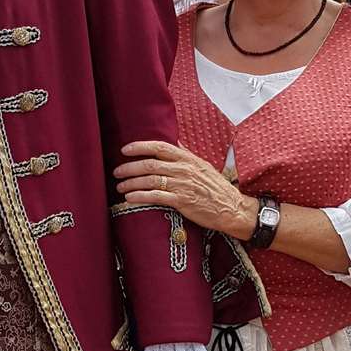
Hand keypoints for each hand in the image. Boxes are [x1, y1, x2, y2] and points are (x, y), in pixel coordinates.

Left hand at [116, 140, 256, 239]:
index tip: (125, 150)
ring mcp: (183, 185)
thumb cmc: (216, 188)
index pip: (159, 147)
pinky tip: (130, 198)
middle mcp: (184, 169)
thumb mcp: (202, 165)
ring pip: (150, 180)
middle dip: (130, 167)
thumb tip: (174, 142)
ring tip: (120, 187)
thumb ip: (186, 154)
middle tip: (117, 172)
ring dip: (131, 183)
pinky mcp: (182, 202)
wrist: (232, 208)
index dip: (140, 147)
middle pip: (150, 164)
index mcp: (187, 158)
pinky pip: (156, 197)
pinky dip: (140, 196)